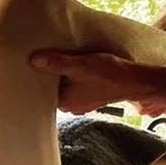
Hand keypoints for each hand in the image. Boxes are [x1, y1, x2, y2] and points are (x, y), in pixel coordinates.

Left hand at [30, 50, 151, 114]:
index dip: (36, 77)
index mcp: (65, 102)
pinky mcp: (90, 95)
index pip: (40, 91)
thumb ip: (57, 63)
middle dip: (48, 75)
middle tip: (42, 58)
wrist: (136, 80)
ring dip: (61, 75)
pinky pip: (74, 85)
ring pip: (63, 86)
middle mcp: (71, 105)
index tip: (29, 64)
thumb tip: (34, 60)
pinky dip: (72, 77)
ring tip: (58, 59)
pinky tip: (73, 65)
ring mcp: (81, 102)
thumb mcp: (80, 65)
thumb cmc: (109, 74)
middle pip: (51, 89)